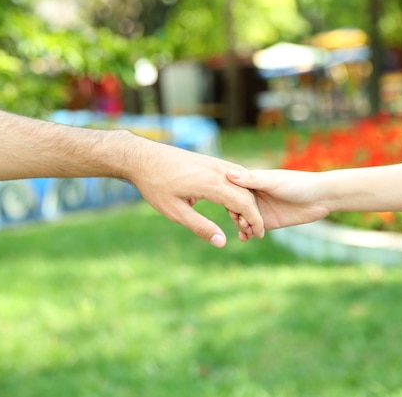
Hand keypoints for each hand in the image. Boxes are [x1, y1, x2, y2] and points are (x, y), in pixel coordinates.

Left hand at [125, 138, 263, 246]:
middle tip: (253, 232)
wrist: (143, 157)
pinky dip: (239, 189)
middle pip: (246, 193)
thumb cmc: (156, 185)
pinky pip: (233, 175)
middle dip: (253, 213)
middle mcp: (218, 171)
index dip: (254, 220)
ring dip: (247, 201)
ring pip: (242, 183)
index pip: (243, 203)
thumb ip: (200, 227)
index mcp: (211, 184)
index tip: (258, 235)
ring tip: (243, 220)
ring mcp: (215, 163)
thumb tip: (222, 242)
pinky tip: (235, 201)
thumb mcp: (175, 211)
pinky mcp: (210, 161)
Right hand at [226, 168, 330, 239]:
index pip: (233, 190)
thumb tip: (228, 173)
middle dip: (236, 216)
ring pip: (244, 219)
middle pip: (236, 207)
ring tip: (246, 230)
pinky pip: (254, 229)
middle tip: (242, 222)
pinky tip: (245, 238)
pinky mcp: (269, 222)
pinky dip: (247, 234)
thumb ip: (251, 180)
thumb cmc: (297, 183)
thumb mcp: (272, 181)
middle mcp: (255, 195)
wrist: (320, 198)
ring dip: (241, 226)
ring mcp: (261, 210)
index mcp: (253, 182)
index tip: (232, 207)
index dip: (229, 200)